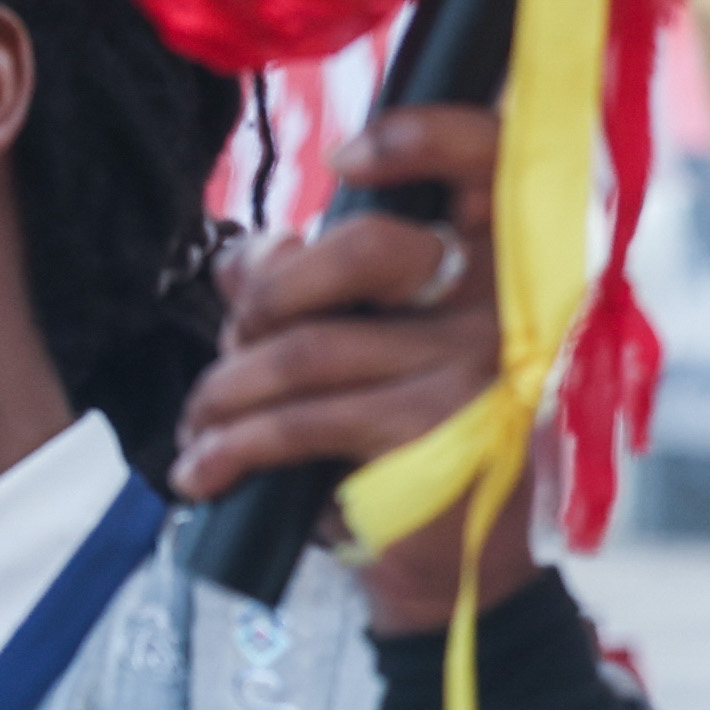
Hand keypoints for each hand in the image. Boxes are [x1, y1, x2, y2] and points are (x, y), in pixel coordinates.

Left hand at [168, 108, 534, 630]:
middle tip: (238, 340)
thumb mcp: (365, 345)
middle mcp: (507, 304)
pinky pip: (297, 418)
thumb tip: (243, 258)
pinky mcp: (431, 432)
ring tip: (203, 420)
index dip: (423, 138)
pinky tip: (202, 470)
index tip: (345, 159)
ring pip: (308, 346)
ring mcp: (475, 368)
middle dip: (270, 296)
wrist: (451, 571)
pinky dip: (229, 445)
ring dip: (228, 387)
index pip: (495, 159)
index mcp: (506, 259)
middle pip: (368, 247)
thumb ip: (310, 286)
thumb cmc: (405, 437)